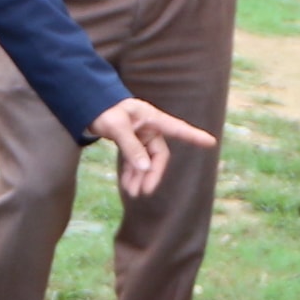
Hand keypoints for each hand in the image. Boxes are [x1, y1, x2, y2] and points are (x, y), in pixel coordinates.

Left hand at [89, 98, 217, 199]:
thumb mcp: (116, 127)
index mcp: (151, 118)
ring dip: (140, 176)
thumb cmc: (104, 110)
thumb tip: (145, 168)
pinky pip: (136, 160)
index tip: (211, 142)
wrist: (88, 106)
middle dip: (152, 174)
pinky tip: (127, 184)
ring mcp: (141, 136)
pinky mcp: (132, 142)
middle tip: (144, 191)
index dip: (194, 136)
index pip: (177, 128)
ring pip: (146, 161)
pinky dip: (132, 172)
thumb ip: (130, 147)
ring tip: (132, 193)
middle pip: (159, 154)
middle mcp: (150, 128)